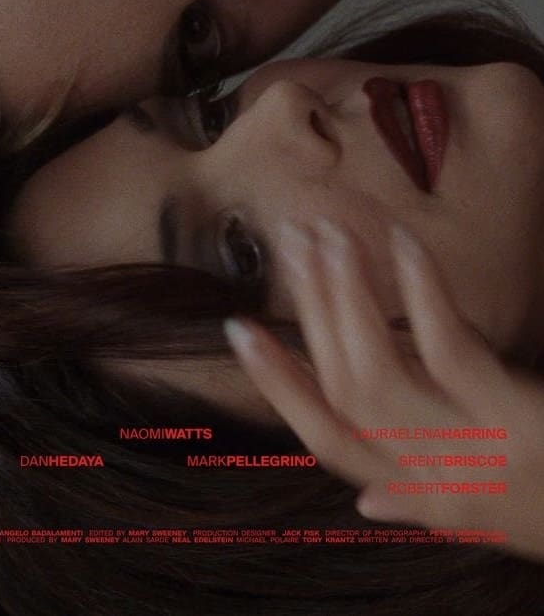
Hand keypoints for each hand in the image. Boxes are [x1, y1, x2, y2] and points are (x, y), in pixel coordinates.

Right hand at [224, 221, 543, 561]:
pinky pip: (445, 347)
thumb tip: (366, 504)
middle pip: (344, 389)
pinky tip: (403, 243)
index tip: (239, 329)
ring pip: (374, 372)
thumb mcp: (478, 515)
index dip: (276, 385)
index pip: (323, 439)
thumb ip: (416, 503)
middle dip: (309, 309)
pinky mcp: (511, 416)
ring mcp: (469, 448)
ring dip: (346, 294)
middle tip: (293, 241)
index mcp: (416, 493)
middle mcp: (430, 476)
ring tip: (332, 234)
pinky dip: (418, 291)